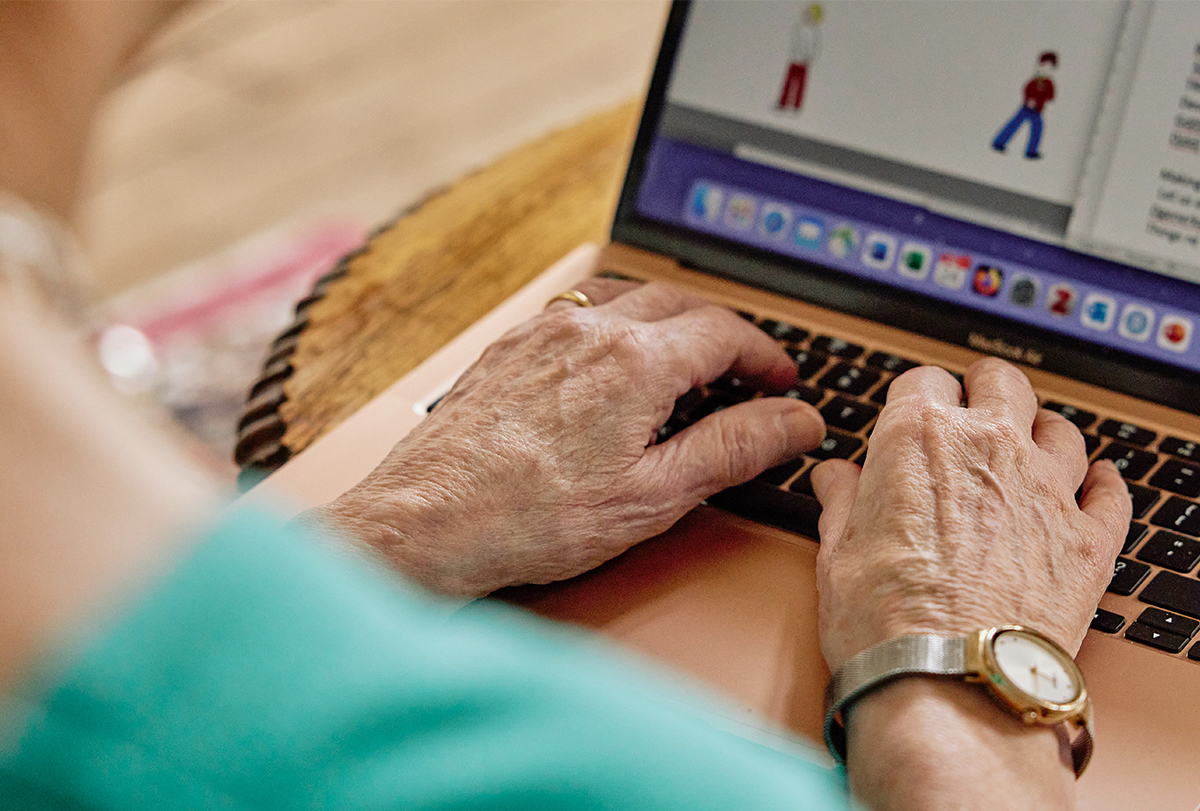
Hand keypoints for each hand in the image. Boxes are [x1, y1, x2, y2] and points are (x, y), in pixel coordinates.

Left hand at [306, 280, 824, 596]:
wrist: (426, 522)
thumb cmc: (528, 518)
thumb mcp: (654, 495)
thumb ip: (733, 449)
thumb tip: (795, 422)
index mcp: (634, 362)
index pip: (725, 331)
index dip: (765, 355)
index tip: (781, 381)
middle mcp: (588, 330)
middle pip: (682, 305)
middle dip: (726, 333)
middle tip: (747, 373)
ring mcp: (543, 332)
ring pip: (629, 299)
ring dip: (672, 322)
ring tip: (688, 365)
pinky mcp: (510, 347)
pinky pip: (581, 312)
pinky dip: (619, 325)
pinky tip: (615, 365)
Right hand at [811, 358, 1128, 671]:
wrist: (950, 682)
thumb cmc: (885, 622)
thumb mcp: (836, 552)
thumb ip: (841, 500)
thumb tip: (835, 478)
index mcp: (917, 437)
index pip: (922, 381)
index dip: (914, 400)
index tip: (911, 418)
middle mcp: (988, 446)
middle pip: (1000, 380)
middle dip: (983, 391)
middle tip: (971, 413)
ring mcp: (1046, 489)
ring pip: (1060, 428)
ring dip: (1040, 433)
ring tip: (1026, 453)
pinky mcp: (1088, 539)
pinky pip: (1111, 490)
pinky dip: (1100, 484)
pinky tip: (1089, 485)